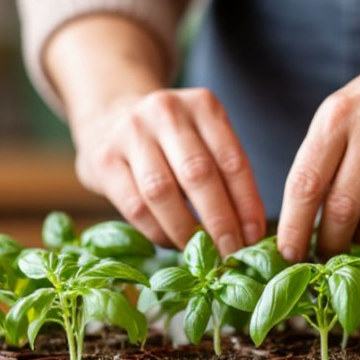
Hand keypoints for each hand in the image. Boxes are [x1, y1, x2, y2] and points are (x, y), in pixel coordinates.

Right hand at [70, 88, 265, 255]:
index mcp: (203, 105)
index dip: (246, 203)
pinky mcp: (104, 158)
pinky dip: (157, 231)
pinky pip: (134, 206)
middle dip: (219, 220)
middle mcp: (166, 111)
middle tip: (231, 253)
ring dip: (186, 230)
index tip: (255, 237)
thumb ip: (225, 175)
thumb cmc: (171, 141)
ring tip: (202, 254)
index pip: (232, 160)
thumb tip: (251, 232)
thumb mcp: (204, 140)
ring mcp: (131, 132)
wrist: (111, 119)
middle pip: (198, 173)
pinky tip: (172, 244)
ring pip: (162, 191)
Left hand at [276, 9, 359, 260]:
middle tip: (325, 255)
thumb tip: (301, 216)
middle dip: (329, 243)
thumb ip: (323, 156)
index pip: (304, 183)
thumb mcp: (344, 109)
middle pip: (341, 208)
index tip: (288, 253)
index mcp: (336, 117)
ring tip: (359, 233)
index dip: (294, 226)